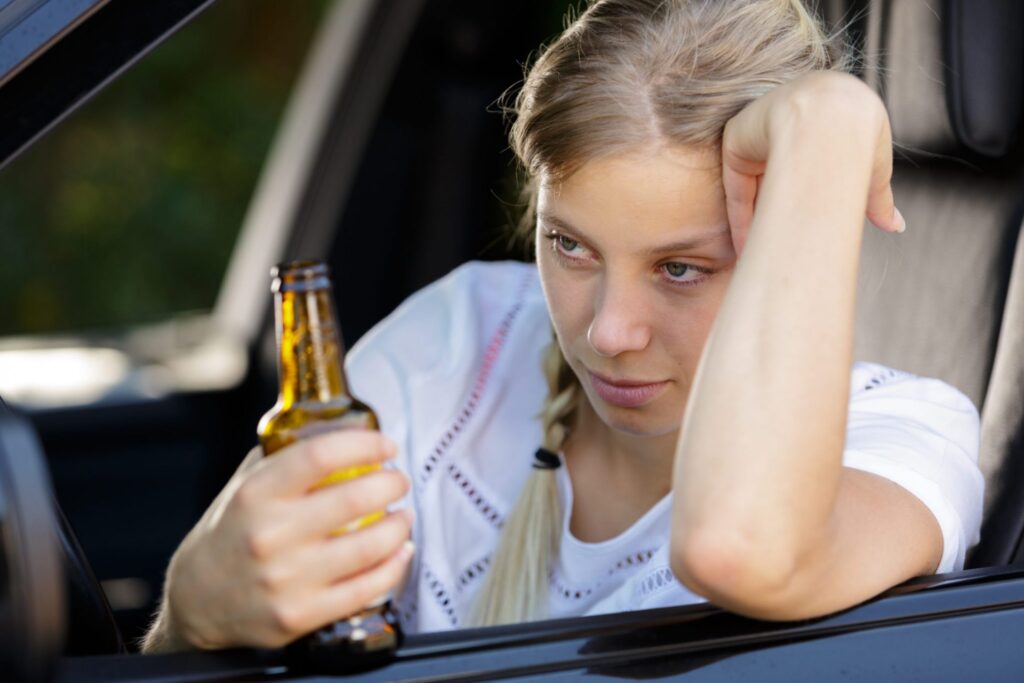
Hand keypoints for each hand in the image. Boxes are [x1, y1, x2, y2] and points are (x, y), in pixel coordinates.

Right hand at [159, 431, 412, 649]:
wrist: (197, 602)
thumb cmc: (230, 534)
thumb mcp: (243, 485)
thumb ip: (285, 457)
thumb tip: (339, 429)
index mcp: (256, 495)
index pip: (321, 455)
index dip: (364, 445)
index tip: (386, 445)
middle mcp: (271, 535)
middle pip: (354, 499)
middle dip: (391, 483)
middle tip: (398, 480)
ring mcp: (287, 579)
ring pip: (369, 546)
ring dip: (399, 525)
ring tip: (403, 516)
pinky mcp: (301, 615)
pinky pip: (366, 588)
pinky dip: (394, 566)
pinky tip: (401, 551)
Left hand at [720, 71, 903, 254]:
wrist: (831, 118)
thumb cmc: (863, 141)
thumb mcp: (876, 171)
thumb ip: (878, 197)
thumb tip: (896, 227)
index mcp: (823, 116)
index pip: (809, 163)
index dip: (808, 201)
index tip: (809, 234)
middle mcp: (788, 117)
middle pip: (779, 174)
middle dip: (779, 214)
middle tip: (780, 251)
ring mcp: (760, 126)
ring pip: (756, 183)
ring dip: (757, 221)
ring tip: (759, 257)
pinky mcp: (737, 136)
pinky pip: (738, 184)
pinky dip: (740, 216)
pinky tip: (744, 247)